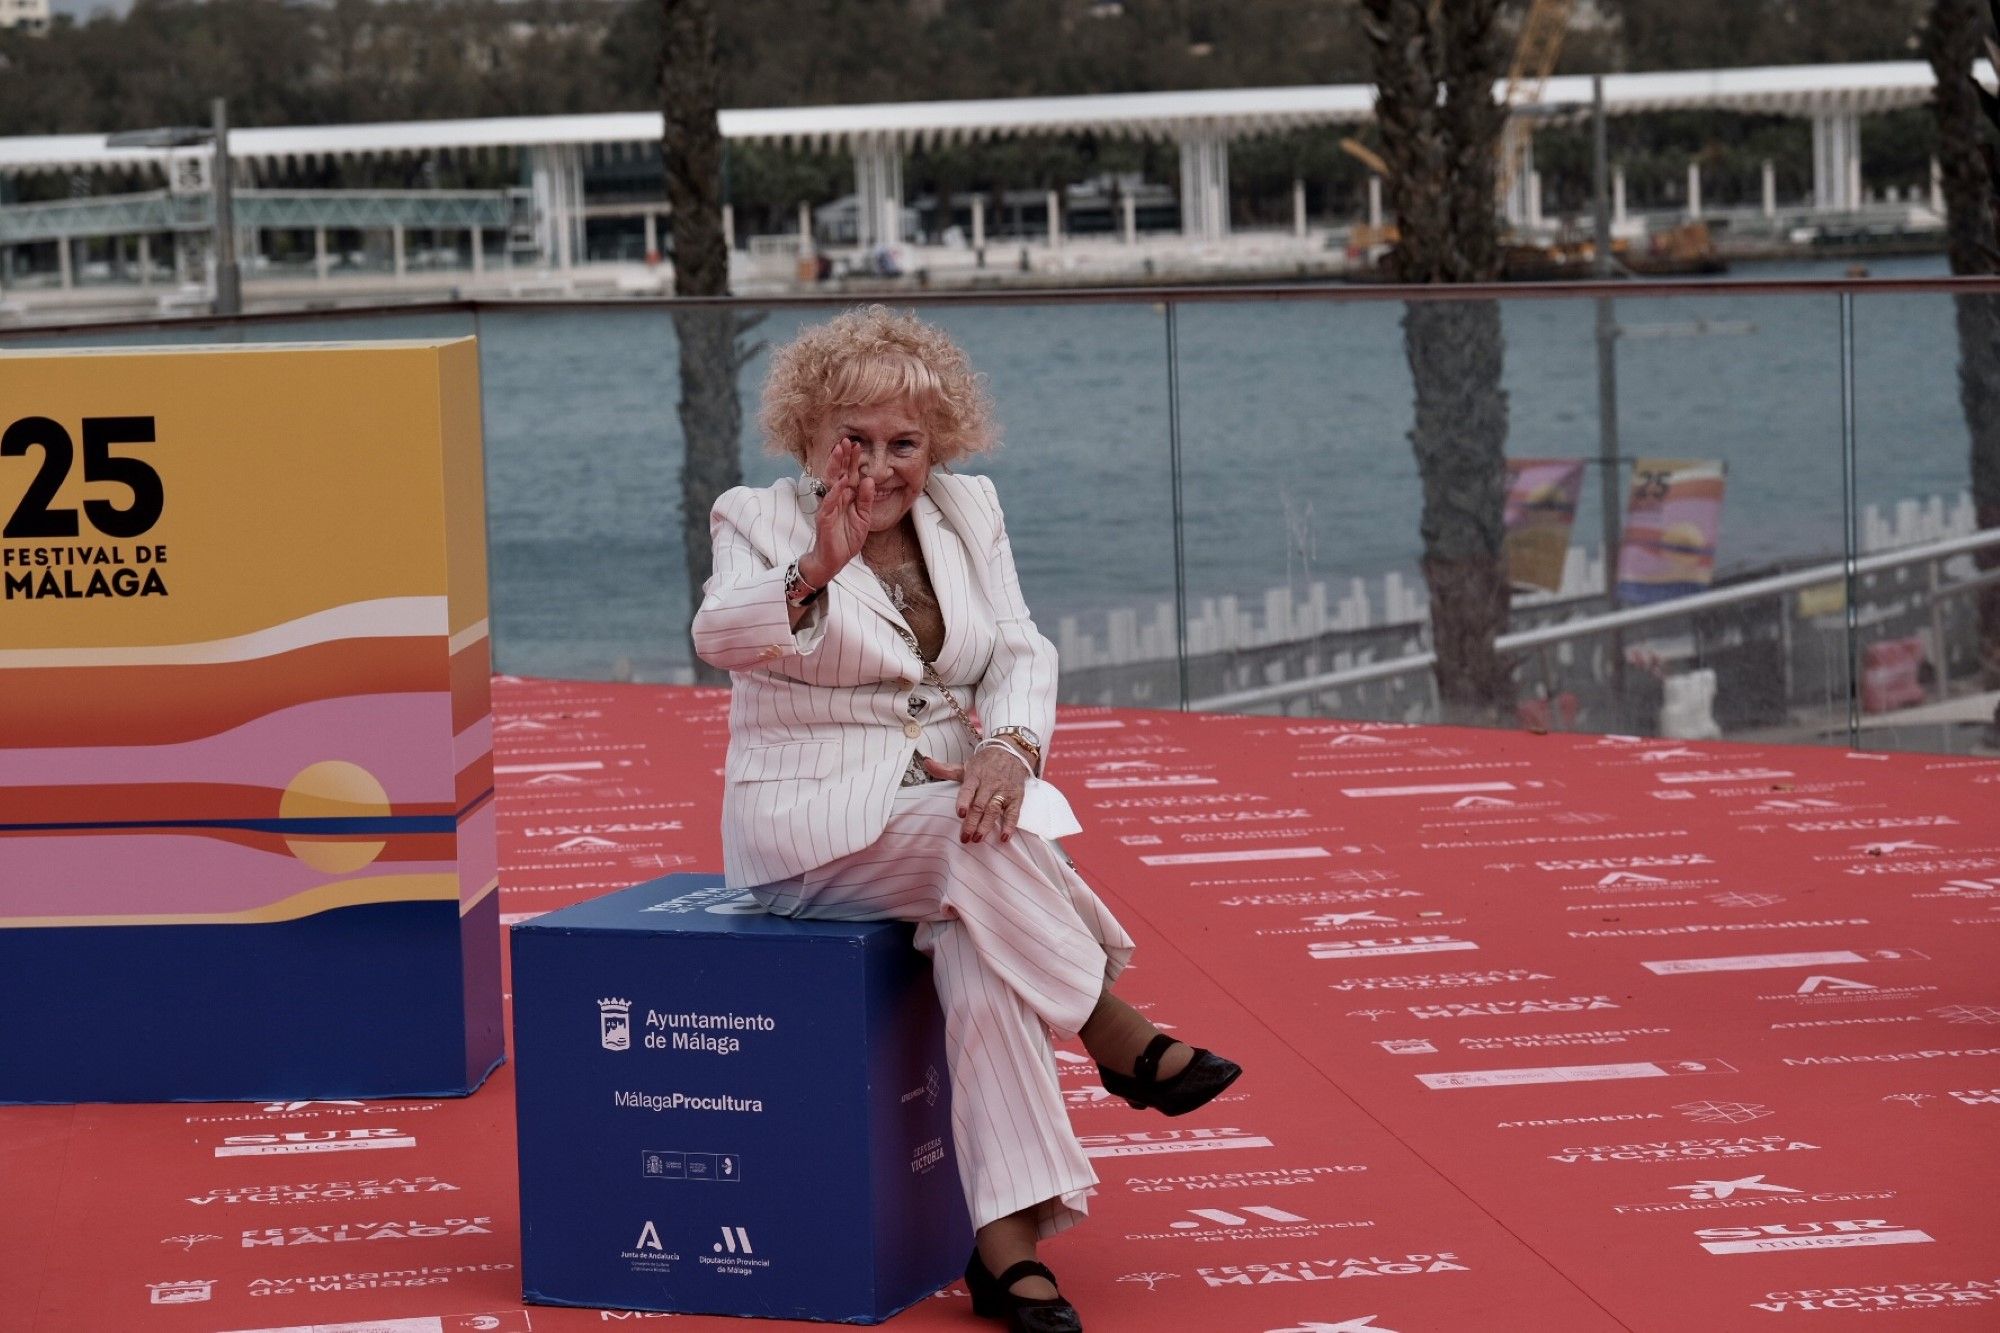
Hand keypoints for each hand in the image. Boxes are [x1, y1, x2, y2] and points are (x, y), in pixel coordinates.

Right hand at [800, 437, 874, 586]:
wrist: (834, 559)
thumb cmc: (847, 538)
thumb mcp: (863, 517)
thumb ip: (866, 499)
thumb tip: (869, 480)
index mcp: (845, 497)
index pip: (848, 474)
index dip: (852, 460)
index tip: (858, 445)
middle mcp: (835, 498)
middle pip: (838, 472)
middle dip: (842, 456)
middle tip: (847, 440)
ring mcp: (828, 506)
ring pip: (831, 482)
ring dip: (835, 466)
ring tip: (839, 451)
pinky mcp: (824, 518)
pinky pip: (829, 502)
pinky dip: (835, 491)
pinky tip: (840, 481)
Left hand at [921, 748, 1028, 842]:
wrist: (1012, 752)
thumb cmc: (985, 763)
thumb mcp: (965, 765)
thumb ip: (945, 769)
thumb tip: (926, 762)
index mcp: (975, 776)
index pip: (968, 789)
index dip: (964, 801)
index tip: (960, 813)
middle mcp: (990, 783)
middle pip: (980, 805)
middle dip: (972, 822)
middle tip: (965, 837)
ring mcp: (1004, 791)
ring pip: (994, 810)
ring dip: (986, 826)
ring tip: (977, 838)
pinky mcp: (1016, 797)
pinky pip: (1014, 813)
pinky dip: (1010, 825)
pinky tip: (1004, 837)